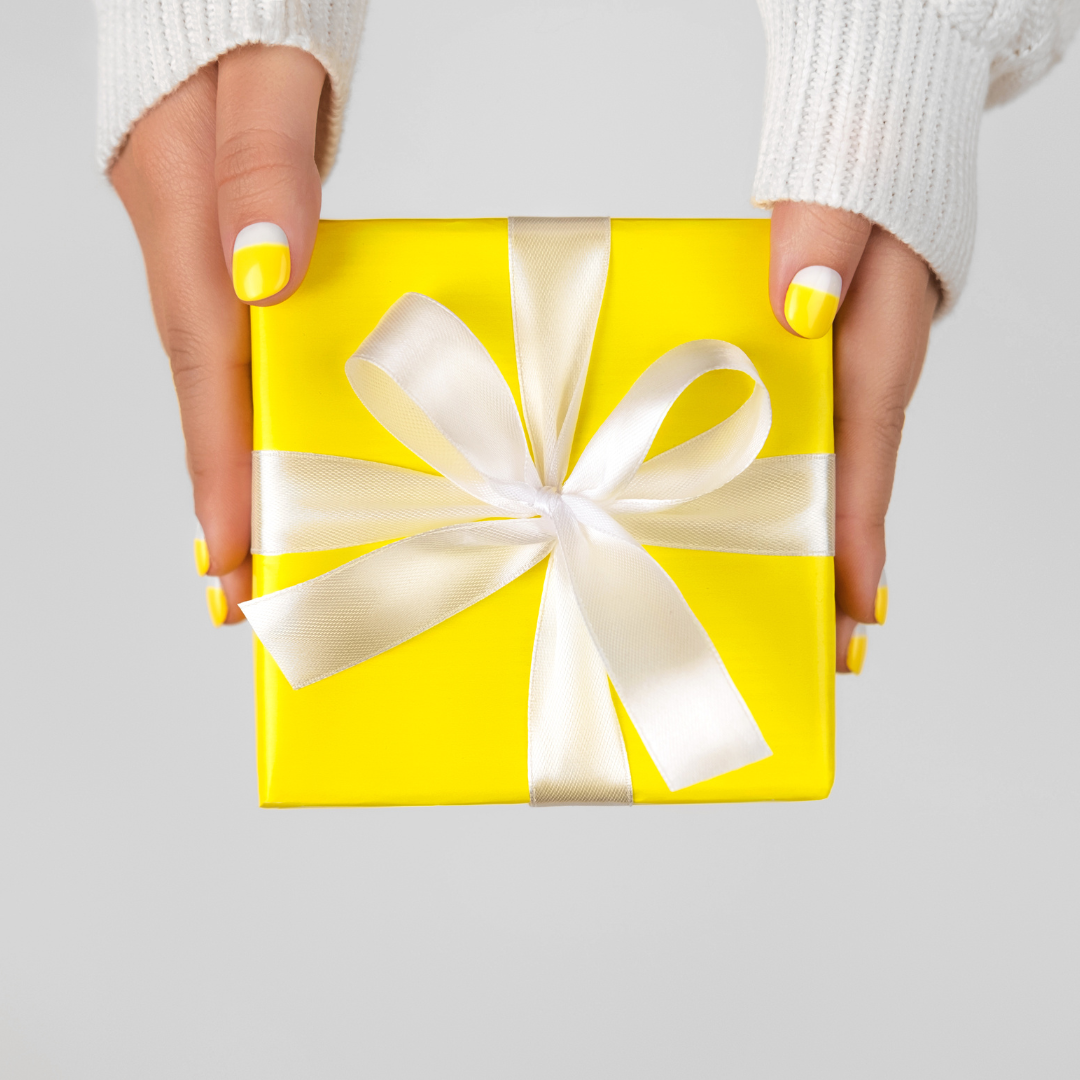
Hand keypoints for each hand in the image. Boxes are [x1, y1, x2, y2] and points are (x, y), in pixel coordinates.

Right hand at [110, 46, 326, 623]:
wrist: (233, 9)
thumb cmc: (249, 37)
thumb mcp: (261, 86)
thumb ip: (262, 171)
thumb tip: (266, 271)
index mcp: (192, 231)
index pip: (207, 374)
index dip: (220, 471)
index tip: (228, 560)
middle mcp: (195, 262)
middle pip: (212, 404)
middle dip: (226, 504)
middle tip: (246, 598)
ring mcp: (214, 268)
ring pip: (226, 391)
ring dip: (240, 476)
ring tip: (263, 558)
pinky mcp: (240, 264)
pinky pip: (247, 358)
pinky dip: (258, 419)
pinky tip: (283, 460)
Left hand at [768, 203, 939, 672]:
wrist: (862, 154)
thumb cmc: (857, 179)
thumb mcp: (842, 198)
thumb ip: (824, 241)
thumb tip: (801, 303)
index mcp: (875, 352)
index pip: (867, 460)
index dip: (858, 536)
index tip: (857, 609)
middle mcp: (858, 382)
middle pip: (846, 492)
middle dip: (836, 572)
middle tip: (826, 653)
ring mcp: (830, 385)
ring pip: (820, 477)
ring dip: (805, 544)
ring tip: (793, 620)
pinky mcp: (800, 376)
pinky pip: (791, 444)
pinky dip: (779, 492)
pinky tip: (750, 533)